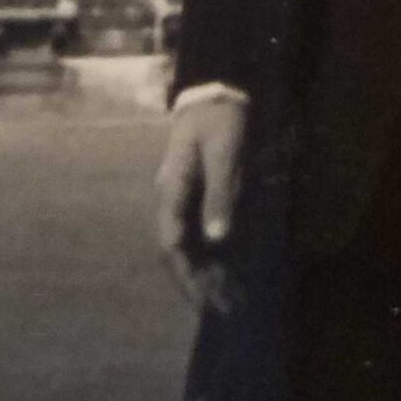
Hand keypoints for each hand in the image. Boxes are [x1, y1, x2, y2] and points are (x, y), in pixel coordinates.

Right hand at [155, 95, 246, 313]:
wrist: (218, 89)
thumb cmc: (221, 117)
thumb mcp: (224, 150)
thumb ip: (220, 192)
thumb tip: (217, 239)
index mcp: (173, 188)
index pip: (172, 242)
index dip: (185, 273)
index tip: (202, 299)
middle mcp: (174, 198)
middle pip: (179, 250)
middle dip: (196, 282)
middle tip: (219, 311)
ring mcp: (185, 197)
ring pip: (190, 245)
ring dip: (206, 272)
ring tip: (227, 301)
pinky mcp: (200, 194)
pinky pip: (202, 233)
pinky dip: (214, 255)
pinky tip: (228, 272)